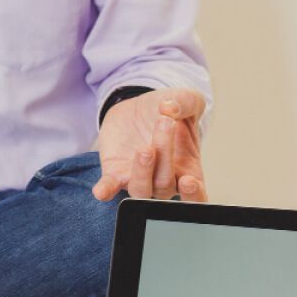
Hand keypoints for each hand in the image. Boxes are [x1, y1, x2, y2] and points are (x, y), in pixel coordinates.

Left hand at [92, 88, 207, 201]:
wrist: (139, 109)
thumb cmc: (169, 112)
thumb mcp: (186, 99)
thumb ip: (186, 102)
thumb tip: (169, 108)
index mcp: (188, 170)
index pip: (196, 196)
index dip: (193, 195)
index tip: (188, 182)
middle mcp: (163, 181)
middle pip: (165, 184)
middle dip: (165, 153)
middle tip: (165, 122)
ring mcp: (138, 179)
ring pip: (141, 190)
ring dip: (142, 172)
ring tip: (144, 149)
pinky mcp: (116, 173)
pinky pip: (110, 187)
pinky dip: (106, 190)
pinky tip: (101, 191)